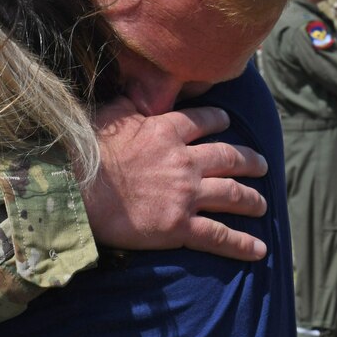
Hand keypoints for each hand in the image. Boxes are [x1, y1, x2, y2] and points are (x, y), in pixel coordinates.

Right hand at [85, 96, 268, 260]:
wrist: (75, 191)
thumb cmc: (84, 152)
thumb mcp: (107, 115)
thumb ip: (129, 101)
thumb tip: (135, 87)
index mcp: (166, 131)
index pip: (204, 121)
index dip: (219, 121)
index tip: (227, 123)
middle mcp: (184, 161)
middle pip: (230, 158)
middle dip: (250, 161)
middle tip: (262, 165)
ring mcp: (185, 195)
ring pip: (233, 195)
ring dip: (252, 200)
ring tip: (262, 205)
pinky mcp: (180, 227)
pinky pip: (219, 236)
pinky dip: (242, 244)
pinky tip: (259, 250)